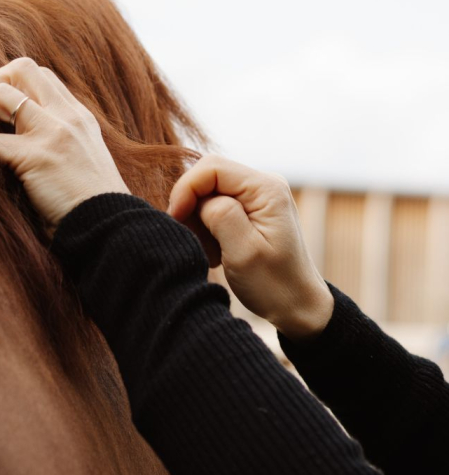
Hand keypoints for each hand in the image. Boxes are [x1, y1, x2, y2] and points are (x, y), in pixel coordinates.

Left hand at [0, 58, 129, 230]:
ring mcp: (51, 134)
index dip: (16, 84)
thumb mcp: (84, 153)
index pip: (41, 74)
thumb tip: (22, 127)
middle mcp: (66, 116)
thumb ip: (61, 134)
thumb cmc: (90, 198)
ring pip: (2, 94)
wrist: (108, 225)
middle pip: (23, 67)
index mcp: (78, 115)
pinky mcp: (35, 158)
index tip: (7, 111)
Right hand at [168, 155, 333, 339]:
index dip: (186, 189)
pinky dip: (207, 227)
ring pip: (208, 193)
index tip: (176, 219)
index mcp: (267, 188)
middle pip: (207, 177)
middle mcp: (264, 183)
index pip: (211, 168)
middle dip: (192, 207)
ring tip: (211, 253)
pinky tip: (217, 251)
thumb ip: (220, 215)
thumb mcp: (244, 251)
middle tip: (194, 241)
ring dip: (199, 221)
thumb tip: (198, 198)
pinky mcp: (251, 208)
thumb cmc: (275, 284)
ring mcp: (258, 195)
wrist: (298, 306)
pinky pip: (215, 206)